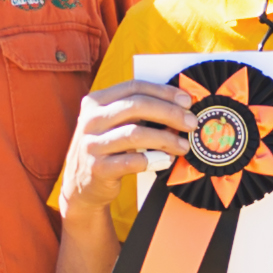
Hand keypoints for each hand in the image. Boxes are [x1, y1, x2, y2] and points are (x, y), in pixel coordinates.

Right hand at [61, 78, 198, 202]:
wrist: (81, 185)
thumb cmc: (107, 149)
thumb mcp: (112, 124)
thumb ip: (136, 112)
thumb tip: (179, 106)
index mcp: (95, 102)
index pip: (133, 87)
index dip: (163, 91)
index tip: (186, 100)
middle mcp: (90, 120)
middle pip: (136, 106)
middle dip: (170, 113)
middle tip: (191, 123)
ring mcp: (91, 145)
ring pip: (136, 134)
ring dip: (166, 139)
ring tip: (184, 145)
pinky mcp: (97, 168)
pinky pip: (132, 161)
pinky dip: (154, 160)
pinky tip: (166, 160)